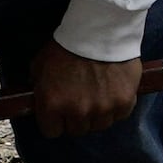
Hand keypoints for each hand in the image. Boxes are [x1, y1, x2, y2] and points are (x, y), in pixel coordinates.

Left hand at [31, 41, 146, 139]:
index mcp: (52, 104)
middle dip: (76, 118)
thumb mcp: (40, 66)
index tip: (59, 112)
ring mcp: (102, 109)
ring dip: (98, 114)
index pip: (52, 132)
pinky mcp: (124, 102)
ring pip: (99, 125)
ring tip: (98, 95)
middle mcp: (77, 112)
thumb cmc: (67, 46)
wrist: (100, 30)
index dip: (55, 121)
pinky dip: (117, 106)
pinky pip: (120, 115)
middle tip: (80, 99)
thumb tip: (39, 100)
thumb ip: (38, 88)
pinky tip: (113, 91)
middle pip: (76, 130)